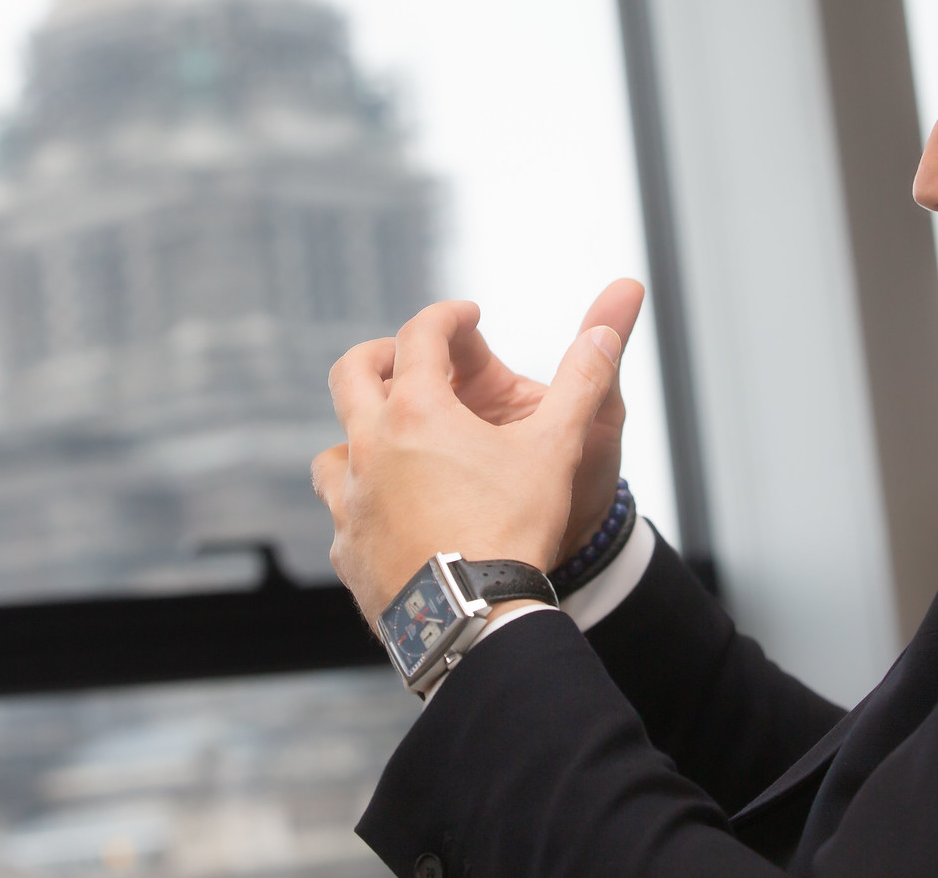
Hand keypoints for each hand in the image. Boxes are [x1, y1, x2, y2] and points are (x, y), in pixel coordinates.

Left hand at [311, 296, 631, 622]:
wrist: (474, 621)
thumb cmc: (514, 529)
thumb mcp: (557, 447)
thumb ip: (584, 381)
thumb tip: (604, 331)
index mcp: (416, 412)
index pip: (418, 336)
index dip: (445, 316)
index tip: (465, 316)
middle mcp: (370, 448)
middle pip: (351, 375)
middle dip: (380, 355)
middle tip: (409, 358)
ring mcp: (351, 502)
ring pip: (333, 449)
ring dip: (359, 435)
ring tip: (390, 443)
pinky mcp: (347, 551)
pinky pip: (340, 515)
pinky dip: (361, 503)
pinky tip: (386, 514)